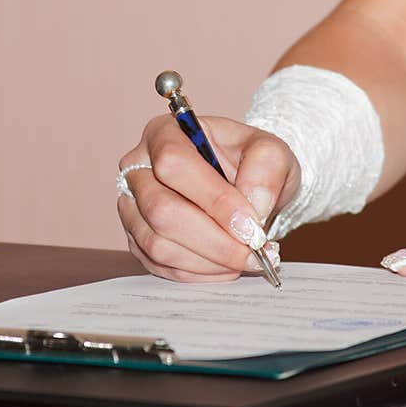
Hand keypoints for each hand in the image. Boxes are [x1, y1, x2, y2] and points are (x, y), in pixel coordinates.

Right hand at [117, 114, 299, 282]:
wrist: (245, 185)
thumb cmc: (251, 163)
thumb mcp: (272, 152)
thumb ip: (266, 170)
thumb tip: (251, 209)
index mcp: (165, 133)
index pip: (174, 164)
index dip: (214, 200)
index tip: (252, 225)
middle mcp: (139, 168)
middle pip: (161, 210)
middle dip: (214, 240)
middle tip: (255, 251)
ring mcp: (133, 206)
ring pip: (157, 244)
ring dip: (209, 260)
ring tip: (246, 259)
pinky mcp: (137, 239)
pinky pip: (160, 265)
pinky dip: (199, 273)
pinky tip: (227, 265)